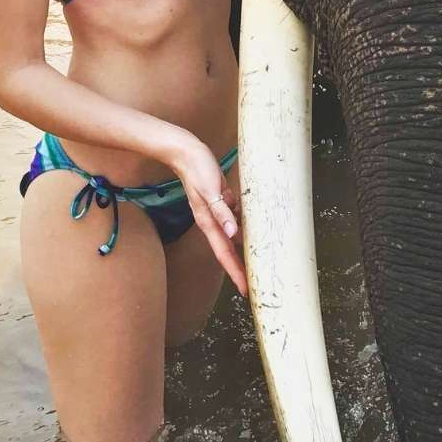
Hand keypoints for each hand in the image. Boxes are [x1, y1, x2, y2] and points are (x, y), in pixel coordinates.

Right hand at [168, 136, 246, 295]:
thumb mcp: (210, 190)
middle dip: (239, 267)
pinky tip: (253, 231)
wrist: (186, 152)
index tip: (245, 289)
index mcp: (209, 222)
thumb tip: (233, 233)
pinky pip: (234, 220)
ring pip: (232, 237)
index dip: (235, 272)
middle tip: (254, 284)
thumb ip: (222, 211)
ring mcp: (216, 212)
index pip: (225, 253)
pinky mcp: (220, 202)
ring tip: (256, 262)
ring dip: (242, 250)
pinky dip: (243, 228)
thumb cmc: (198, 169)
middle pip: (229, 250)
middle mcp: (213, 221)